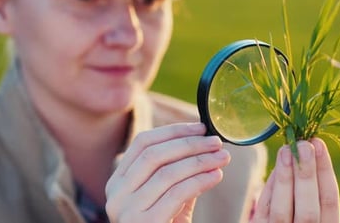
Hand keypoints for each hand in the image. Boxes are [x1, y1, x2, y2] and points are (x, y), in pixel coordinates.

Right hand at [105, 123, 230, 222]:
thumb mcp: (167, 195)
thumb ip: (177, 171)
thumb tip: (204, 141)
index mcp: (119, 181)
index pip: (143, 143)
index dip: (174, 131)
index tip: (201, 128)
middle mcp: (117, 194)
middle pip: (155, 155)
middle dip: (190, 144)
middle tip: (217, 142)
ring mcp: (127, 211)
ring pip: (167, 173)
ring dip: (200, 161)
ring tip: (223, 158)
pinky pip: (177, 194)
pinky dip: (200, 181)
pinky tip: (217, 176)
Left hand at [251, 138, 339, 222]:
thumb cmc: (297, 217)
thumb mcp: (311, 209)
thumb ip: (310, 190)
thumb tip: (305, 150)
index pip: (330, 201)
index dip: (325, 171)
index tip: (319, 144)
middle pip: (309, 209)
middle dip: (306, 174)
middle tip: (303, 145)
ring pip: (283, 211)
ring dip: (285, 179)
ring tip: (286, 151)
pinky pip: (264, 213)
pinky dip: (270, 190)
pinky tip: (275, 169)